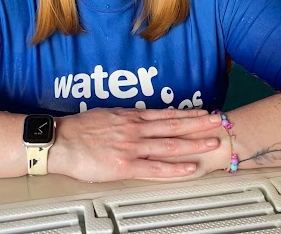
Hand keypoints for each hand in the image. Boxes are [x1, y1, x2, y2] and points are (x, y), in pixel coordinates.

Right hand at [48, 107, 221, 181]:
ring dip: (194, 143)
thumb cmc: (80, 128)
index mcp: (131, 116)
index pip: (167, 114)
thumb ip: (126, 118)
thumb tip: (140, 118)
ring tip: (213, 142)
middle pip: (175, 126)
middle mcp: (136, 129)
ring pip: (170, 144)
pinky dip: (175, 168)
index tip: (204, 112)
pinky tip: (190, 167)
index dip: (189, 113)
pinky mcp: (125, 165)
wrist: (61, 140)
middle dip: (200, 124)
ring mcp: (132, 147)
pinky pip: (155, 168)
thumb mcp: (107, 114)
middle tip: (219, 121)